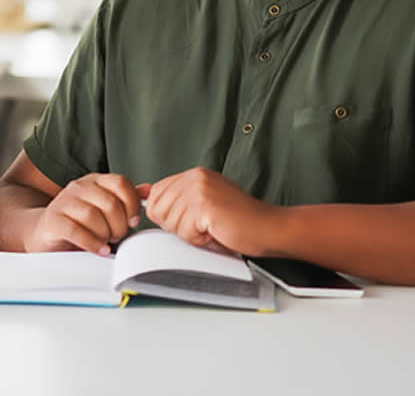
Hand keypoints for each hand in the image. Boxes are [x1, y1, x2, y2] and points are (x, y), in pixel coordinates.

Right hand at [25, 173, 142, 254]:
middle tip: (116, 236)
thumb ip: (125, 199)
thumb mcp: (103, 208)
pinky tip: (99, 249)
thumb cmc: (78, 223)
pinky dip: (92, 243)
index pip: (121, 183)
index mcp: (95, 181)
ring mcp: (63, 202)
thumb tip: (148, 191)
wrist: (44, 233)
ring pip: (93, 216)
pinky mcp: (53, 221)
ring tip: (105, 242)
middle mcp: (79, 187)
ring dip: (105, 234)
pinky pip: (76, 231)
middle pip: (110, 203)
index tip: (132, 221)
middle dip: (119, 226)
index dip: (132, 204)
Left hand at [142, 168, 280, 255]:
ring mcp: (199, 189)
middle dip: (178, 227)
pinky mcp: (204, 205)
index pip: (155, 196)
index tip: (190, 219)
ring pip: (170, 224)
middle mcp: (195, 177)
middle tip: (205, 225)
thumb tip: (144, 196)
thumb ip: (176, 201)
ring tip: (213, 227)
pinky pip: (185, 232)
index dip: (168, 215)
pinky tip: (216, 231)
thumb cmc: (240, 222)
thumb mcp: (202, 205)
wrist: (269, 228)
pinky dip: (200, 240)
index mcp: (193, 175)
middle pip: (157, 210)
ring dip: (191, 234)